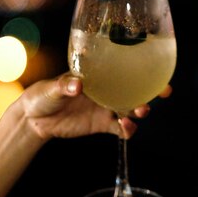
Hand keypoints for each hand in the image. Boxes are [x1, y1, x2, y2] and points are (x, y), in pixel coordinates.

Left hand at [17, 72, 171, 140]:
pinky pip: (120, 129)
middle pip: (135, 88)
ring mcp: (106, 107)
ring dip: (140, 110)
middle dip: (152, 90)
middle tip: (162, 92)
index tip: (158, 66)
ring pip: (131, 108)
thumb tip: (77, 85)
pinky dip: (127, 130)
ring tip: (140, 111)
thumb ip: (64, 85)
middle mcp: (107, 89)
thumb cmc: (42, 94)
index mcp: (98, 74)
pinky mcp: (102, 125)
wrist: (34, 120)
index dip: (143, 67)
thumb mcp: (51, 87)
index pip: (124, 68)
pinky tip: (126, 129)